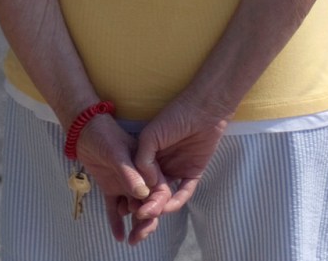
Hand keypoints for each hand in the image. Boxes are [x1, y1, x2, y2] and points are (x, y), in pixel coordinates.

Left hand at [74, 115, 158, 243]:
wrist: (84, 129)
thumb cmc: (104, 134)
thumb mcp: (117, 152)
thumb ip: (129, 173)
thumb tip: (143, 194)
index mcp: (147, 168)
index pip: (158, 190)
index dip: (156, 205)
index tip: (146, 215)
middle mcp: (139, 178)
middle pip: (148, 204)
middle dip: (147, 221)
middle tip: (139, 235)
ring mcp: (125, 184)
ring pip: (133, 209)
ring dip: (134, 224)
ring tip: (131, 239)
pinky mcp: (111, 188)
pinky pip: (114, 208)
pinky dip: (116, 221)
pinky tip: (118, 236)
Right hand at [132, 94, 228, 220]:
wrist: (203, 109)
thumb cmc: (174, 116)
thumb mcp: (150, 136)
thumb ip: (143, 159)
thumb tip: (145, 185)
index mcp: (148, 157)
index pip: (138, 180)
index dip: (131, 195)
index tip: (124, 208)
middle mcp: (161, 166)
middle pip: (150, 192)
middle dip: (143, 208)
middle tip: (136, 219)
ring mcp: (177, 170)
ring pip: (166, 195)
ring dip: (158, 207)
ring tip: (150, 215)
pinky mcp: (193, 173)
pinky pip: (184, 191)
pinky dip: (177, 201)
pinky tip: (168, 207)